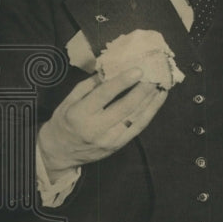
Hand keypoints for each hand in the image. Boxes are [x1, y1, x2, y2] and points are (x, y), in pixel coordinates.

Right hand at [37, 68, 168, 174]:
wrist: (60, 152)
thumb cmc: (64, 121)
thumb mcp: (69, 100)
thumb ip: (89, 85)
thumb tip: (110, 69)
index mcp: (80, 114)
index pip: (104, 95)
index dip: (122, 82)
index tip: (138, 70)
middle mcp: (96, 128)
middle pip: (125, 107)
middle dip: (143, 90)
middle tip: (155, 75)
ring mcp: (109, 139)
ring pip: (136, 118)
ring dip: (152, 100)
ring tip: (162, 85)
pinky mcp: (118, 146)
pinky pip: (138, 127)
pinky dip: (150, 112)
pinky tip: (157, 100)